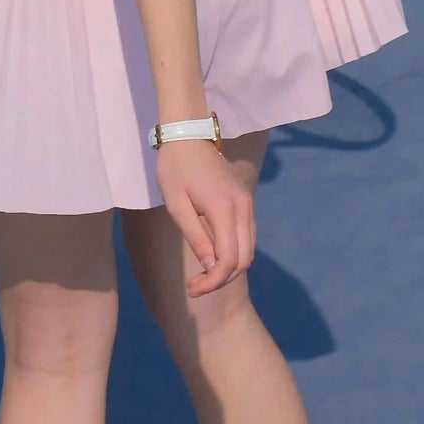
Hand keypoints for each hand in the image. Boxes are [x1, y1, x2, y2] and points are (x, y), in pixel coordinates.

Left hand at [155, 139, 255, 295]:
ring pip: (249, 250)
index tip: (193, 289)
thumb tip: (211, 268)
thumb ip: (196, 237)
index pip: (229, 259)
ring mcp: (247, 203)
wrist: (188, 134)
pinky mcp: (245, 201)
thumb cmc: (175, 168)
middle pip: (244, 259)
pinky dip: (233, 253)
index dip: (213, 281)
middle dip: (221, 279)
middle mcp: (243, 207)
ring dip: (228, 268)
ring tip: (202, 276)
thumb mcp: (176, 204)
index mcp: (224, 209)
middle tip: (195, 286)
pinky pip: (246, 236)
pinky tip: (212, 257)